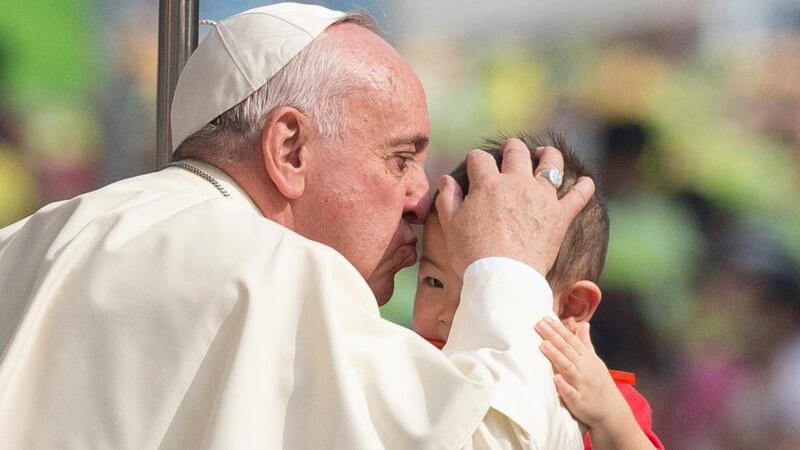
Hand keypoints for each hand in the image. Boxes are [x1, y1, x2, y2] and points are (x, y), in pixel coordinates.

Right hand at [435, 139, 594, 275]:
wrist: (503, 278)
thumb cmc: (472, 254)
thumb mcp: (450, 226)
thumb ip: (448, 198)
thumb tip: (448, 179)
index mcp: (488, 184)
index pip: (479, 158)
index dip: (475, 159)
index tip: (474, 164)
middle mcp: (516, 183)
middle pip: (516, 152)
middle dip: (511, 148)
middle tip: (509, 150)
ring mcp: (542, 197)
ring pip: (551, 163)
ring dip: (547, 155)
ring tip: (544, 154)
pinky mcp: (560, 215)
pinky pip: (578, 195)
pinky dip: (584, 187)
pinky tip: (586, 182)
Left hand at [535, 317, 629, 428]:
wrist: (612, 411)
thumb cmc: (599, 383)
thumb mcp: (594, 360)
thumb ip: (585, 342)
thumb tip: (583, 324)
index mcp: (587, 358)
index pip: (571, 340)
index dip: (558, 329)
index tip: (545, 318)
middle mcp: (585, 369)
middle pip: (568, 350)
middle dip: (553, 337)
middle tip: (539, 325)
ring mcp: (582, 385)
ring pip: (568, 368)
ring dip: (556, 356)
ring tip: (543, 345)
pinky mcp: (579, 401)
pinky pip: (571, 393)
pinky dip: (564, 385)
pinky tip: (555, 378)